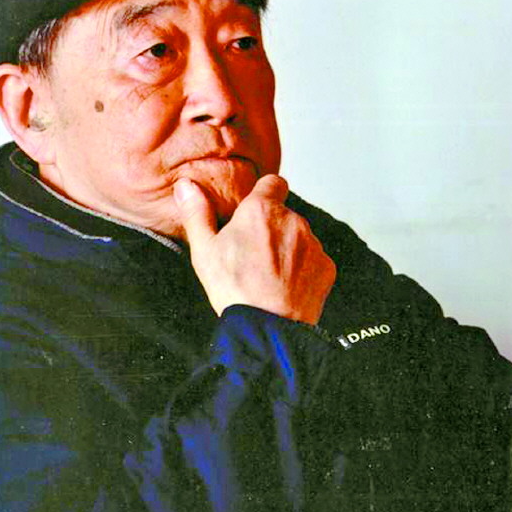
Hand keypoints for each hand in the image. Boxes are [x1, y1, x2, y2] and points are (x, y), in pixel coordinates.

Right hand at [173, 174, 335, 323]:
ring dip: (288, 248)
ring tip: (268, 274)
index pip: (273, 183)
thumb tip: (186, 186)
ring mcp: (313, 243)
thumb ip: (197, 213)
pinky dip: (303, 269)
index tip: (254, 212)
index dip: (264, 195)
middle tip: (253, 254)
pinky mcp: (326, 266)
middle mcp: (292, 220)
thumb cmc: (234, 290)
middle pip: (284, 215)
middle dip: (272, 228)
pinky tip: (285, 286)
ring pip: (300, 237)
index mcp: (261, 210)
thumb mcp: (204, 250)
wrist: (267, 328)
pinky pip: (314, 260)